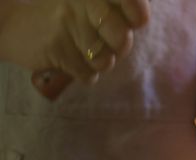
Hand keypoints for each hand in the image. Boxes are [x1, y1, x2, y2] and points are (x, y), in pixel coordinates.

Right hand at [0, 0, 149, 82]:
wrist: (10, 23)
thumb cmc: (58, 15)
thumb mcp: (85, 4)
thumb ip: (114, 11)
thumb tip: (140, 19)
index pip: (128, 0)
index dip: (137, 12)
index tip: (138, 20)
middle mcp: (81, 5)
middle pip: (122, 37)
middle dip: (120, 47)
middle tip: (109, 44)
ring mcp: (67, 26)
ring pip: (106, 60)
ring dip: (99, 62)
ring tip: (83, 50)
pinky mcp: (56, 49)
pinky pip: (88, 74)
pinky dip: (83, 73)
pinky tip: (70, 59)